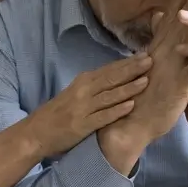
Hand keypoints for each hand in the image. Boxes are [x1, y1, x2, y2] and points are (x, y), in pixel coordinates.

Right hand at [26, 53, 152, 157]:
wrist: (36, 132)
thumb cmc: (58, 113)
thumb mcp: (74, 93)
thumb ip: (93, 87)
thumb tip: (117, 78)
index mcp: (83, 81)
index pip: (109, 69)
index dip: (128, 62)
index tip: (145, 55)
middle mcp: (83, 91)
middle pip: (111, 78)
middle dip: (132, 69)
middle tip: (151, 60)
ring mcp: (83, 108)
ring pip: (110, 95)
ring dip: (129, 87)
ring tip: (146, 81)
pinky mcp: (83, 125)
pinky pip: (103, 116)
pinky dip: (117, 110)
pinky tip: (131, 105)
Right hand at [112, 0, 187, 145]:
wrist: (131, 123)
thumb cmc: (142, 92)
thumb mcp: (149, 61)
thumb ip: (155, 38)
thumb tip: (157, 18)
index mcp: (159, 45)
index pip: (171, 12)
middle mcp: (163, 51)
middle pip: (178, 16)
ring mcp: (170, 67)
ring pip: (185, 36)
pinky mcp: (177, 85)